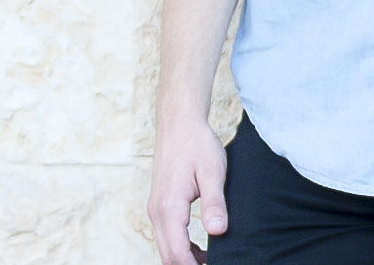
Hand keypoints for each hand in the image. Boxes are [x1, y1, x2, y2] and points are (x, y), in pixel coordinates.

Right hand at [147, 115, 225, 264]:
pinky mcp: (160, 205)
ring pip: (165, 248)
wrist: (179, 123)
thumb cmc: (197, 144)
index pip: (177, 253)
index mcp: (169, 207)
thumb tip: (218, 231)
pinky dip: (181, 248)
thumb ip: (214, 203)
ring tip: (211, 263)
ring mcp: (156, 209)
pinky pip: (167, 236)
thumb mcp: (213, 172)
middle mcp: (157, 212)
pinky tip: (201, 251)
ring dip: (185, 260)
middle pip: (167, 256)